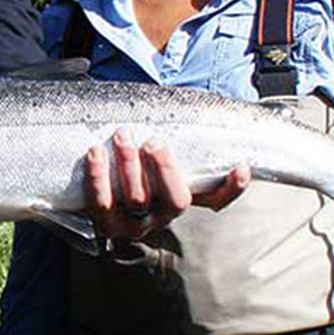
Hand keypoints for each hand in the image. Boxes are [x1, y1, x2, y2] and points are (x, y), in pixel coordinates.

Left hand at [83, 129, 249, 240]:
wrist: (92, 187)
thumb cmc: (129, 165)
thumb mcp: (153, 155)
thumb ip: (176, 140)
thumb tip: (202, 110)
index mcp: (181, 198)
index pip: (216, 199)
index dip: (232, 189)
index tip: (241, 169)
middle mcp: (162, 216)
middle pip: (174, 200)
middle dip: (164, 167)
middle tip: (153, 141)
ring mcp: (133, 224)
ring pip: (138, 200)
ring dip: (130, 166)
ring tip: (123, 136)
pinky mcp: (103, 223)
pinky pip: (100, 204)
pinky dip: (98, 178)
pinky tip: (95, 152)